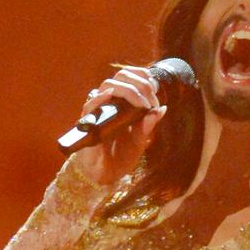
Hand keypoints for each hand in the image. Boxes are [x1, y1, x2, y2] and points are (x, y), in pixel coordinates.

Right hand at [76, 66, 167, 184]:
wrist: (105, 173)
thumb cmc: (121, 154)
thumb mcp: (139, 141)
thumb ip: (148, 126)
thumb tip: (162, 109)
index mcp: (123, 102)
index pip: (131, 76)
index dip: (143, 76)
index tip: (155, 88)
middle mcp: (111, 102)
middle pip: (121, 76)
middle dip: (140, 82)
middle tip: (150, 99)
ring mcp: (99, 110)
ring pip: (108, 86)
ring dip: (128, 90)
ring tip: (141, 104)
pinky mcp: (87, 122)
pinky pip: (90, 105)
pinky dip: (100, 98)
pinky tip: (111, 95)